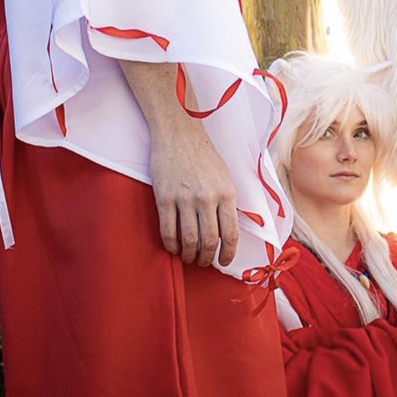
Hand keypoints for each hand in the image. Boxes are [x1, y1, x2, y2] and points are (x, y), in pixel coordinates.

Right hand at [118, 60, 240, 267]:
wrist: (178, 134)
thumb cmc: (203, 155)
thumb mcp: (225, 176)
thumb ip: (228, 201)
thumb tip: (230, 229)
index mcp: (227, 193)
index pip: (231, 233)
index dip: (228, 253)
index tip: (224, 261)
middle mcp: (208, 198)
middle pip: (210, 241)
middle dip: (207, 258)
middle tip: (204, 262)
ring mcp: (185, 199)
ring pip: (189, 241)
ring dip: (190, 255)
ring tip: (189, 257)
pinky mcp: (165, 198)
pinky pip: (168, 232)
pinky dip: (172, 246)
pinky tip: (174, 248)